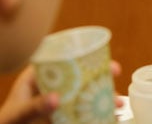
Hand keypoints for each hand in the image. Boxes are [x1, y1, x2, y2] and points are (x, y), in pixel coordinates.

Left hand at [0, 61, 122, 123]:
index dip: (87, 57)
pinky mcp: (63, 117)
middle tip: (117, 76)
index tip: (106, 61)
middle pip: (82, 76)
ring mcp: (59, 102)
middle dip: (102, 77)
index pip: (64, 59)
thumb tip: (56, 98)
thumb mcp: (18, 114)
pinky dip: (98, 114)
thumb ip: (34, 106)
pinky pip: (83, 113)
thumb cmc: (6, 123)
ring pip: (86, 95)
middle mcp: (52, 87)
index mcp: (38, 77)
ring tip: (118, 104)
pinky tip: (112, 117)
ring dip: (104, 97)